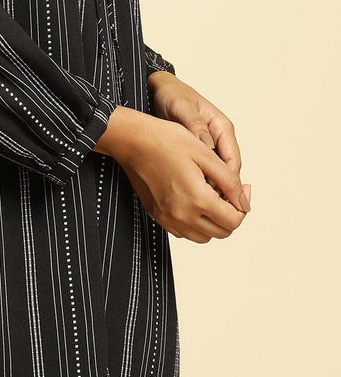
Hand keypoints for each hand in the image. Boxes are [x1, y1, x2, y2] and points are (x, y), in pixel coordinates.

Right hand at [94, 106, 251, 241]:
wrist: (132, 141)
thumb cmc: (166, 140)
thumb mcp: (205, 154)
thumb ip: (230, 181)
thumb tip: (244, 202)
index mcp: (197, 199)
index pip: (234, 220)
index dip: (243, 205)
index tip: (243, 189)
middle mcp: (182, 215)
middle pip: (222, 232)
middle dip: (231, 215)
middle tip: (229, 192)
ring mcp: (168, 218)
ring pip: (204, 236)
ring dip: (214, 222)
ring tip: (212, 197)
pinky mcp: (158, 215)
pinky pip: (184, 232)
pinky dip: (195, 223)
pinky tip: (194, 201)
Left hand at [147, 71, 250, 206]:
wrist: (159, 89)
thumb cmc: (172, 95)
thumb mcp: (182, 107)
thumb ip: (196, 125)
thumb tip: (207, 145)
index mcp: (222, 127)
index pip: (232, 160)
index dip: (229, 182)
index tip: (219, 197)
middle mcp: (219, 138)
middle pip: (228, 172)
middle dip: (222, 190)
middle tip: (208, 206)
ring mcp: (210, 145)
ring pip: (217, 174)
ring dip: (210, 189)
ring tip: (198, 203)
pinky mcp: (198, 151)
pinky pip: (204, 172)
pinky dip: (200, 183)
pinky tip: (188, 192)